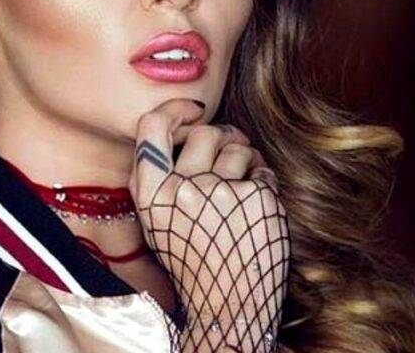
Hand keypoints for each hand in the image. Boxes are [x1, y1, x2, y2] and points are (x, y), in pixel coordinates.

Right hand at [129, 98, 289, 351]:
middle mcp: (183, 190)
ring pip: (239, 147)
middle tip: (228, 153)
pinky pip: (262, 169)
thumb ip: (154, 179)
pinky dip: (262, 182)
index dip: (174, 110)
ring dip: (245, 158)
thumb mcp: (156, 222)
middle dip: (221, 137)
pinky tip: (255, 207)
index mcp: (152, 195)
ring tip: (242, 187)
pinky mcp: (257, 198)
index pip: (152, 127)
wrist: (229, 303)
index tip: (192, 111)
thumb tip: (177, 125)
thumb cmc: (193, 259)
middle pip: (204, 132)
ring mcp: (222, 193)